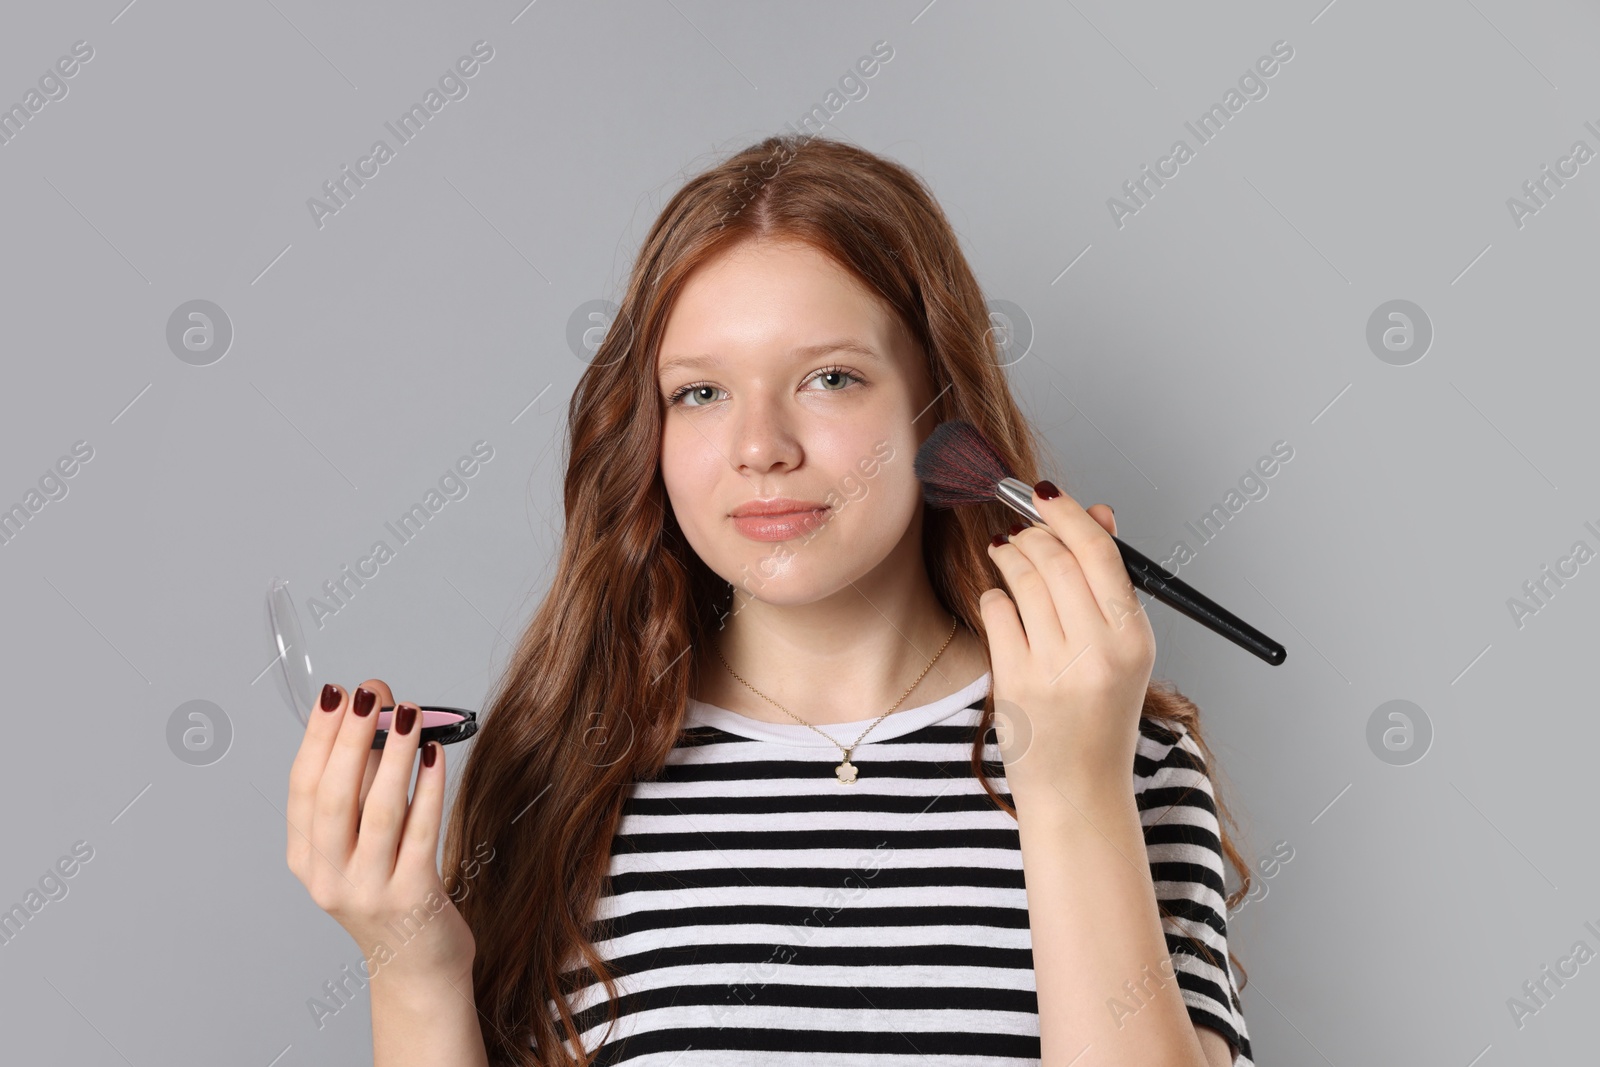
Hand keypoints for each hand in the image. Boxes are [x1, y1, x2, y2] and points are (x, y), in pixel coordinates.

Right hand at [285, 678, 475, 986]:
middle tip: (370, 693)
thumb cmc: (390, 893)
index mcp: (306, 860)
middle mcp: (328, 877)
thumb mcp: (359, 845)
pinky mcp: (413, 897)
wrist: (416, 968)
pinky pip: (422, 830)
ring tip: (407, 712)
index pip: (302, 788)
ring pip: (378, 810)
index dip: (318, 736)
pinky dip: (429, 787)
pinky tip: (435, 755)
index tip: (336, 694)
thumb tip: (375, 716)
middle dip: (351, 736)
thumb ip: (361, 791)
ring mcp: (369, 890)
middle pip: (334, 795)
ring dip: (393, 754)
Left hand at [980, 482, 1155, 804]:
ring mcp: (1055, 668)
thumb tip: (1094, 513)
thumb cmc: (1099, 713)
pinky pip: (997, 612)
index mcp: (1133, 638)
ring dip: (1009, 556)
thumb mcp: (1122, 649)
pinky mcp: (1017, 683)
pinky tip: (1000, 601)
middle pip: (1056, 559)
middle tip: (1019, 529)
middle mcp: (1099, 651)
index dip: (1066, 513)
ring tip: (1006, 554)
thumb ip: (1107, 583)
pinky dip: (994, 597)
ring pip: (1022, 579)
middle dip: (1031, 532)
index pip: (1099, 553)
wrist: (1079, 789)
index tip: (1043, 492)